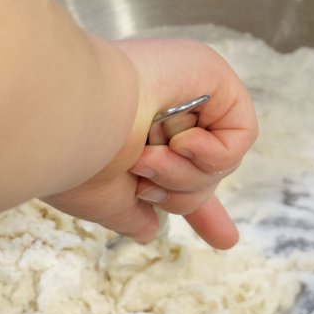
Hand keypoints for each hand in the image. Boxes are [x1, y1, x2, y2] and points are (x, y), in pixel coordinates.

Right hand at [43, 37, 257, 249]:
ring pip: (218, 161)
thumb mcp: (106, 202)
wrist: (74, 121)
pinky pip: (239, 135)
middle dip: (179, 195)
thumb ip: (131, 215)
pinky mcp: (211, 75)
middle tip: (145, 186)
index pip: (176, 171)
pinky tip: (178, 142)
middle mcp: (159, 108)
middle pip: (201, 175)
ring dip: (184, 175)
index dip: (192, 198)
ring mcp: (186, 88)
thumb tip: (148, 231)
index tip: (225, 238)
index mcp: (133, 134)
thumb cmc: (79, 159)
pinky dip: (211, 155)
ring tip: (147, 157)